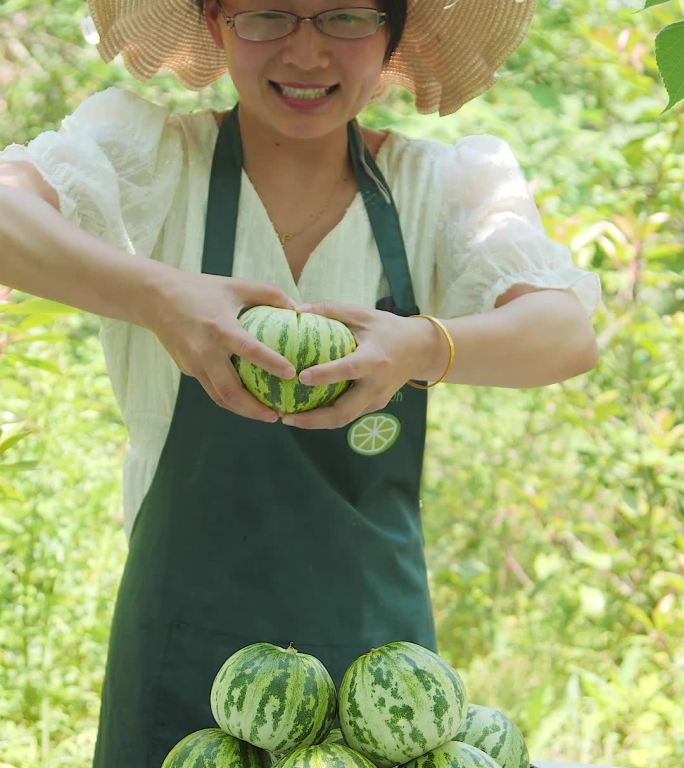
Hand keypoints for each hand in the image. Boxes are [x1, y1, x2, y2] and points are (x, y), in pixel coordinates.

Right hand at [147, 272, 296, 421]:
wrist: (155, 298)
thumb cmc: (202, 289)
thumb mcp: (236, 286)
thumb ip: (269, 294)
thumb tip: (299, 307)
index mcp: (220, 329)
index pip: (249, 350)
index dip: (271, 363)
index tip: (292, 374)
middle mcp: (205, 351)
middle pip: (230, 391)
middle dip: (255, 409)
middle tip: (278, 415)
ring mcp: (194, 364)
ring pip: (219, 397)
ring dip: (243, 410)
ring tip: (266, 415)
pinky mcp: (187, 369)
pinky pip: (211, 387)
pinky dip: (230, 398)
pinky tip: (248, 400)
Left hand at [281, 300, 429, 429]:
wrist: (421, 350)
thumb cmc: (387, 328)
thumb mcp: (362, 314)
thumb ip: (331, 310)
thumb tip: (295, 309)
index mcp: (375, 360)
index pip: (348, 370)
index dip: (325, 375)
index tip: (301, 377)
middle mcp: (376, 385)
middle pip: (344, 412)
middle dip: (313, 419)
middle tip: (285, 416)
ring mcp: (377, 399)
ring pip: (343, 419)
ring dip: (315, 423)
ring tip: (288, 418)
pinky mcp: (375, 406)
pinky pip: (348, 415)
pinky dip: (325, 417)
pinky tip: (304, 413)